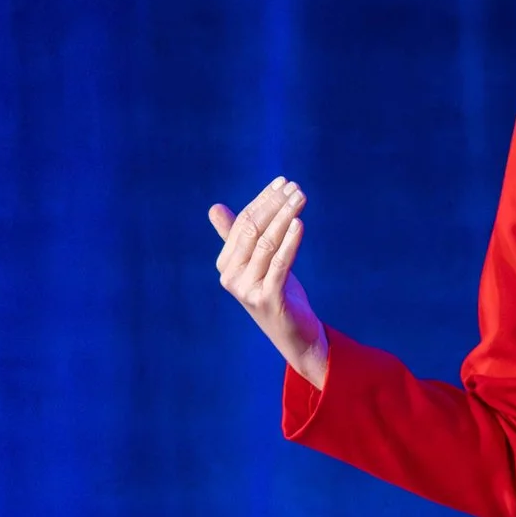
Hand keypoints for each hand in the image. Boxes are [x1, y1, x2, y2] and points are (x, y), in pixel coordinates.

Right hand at [208, 177, 329, 386]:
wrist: (295, 335)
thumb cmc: (278, 294)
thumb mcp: (259, 263)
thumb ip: (238, 238)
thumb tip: (214, 209)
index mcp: (226, 264)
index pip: (243, 223)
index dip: (263, 200)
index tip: (282, 182)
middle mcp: (231, 276)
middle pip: (253, 230)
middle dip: (275, 205)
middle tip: (295, 187)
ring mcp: (247, 289)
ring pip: (267, 244)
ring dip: (286, 217)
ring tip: (301, 198)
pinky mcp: (267, 299)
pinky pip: (279, 264)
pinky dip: (290, 241)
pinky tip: (300, 223)